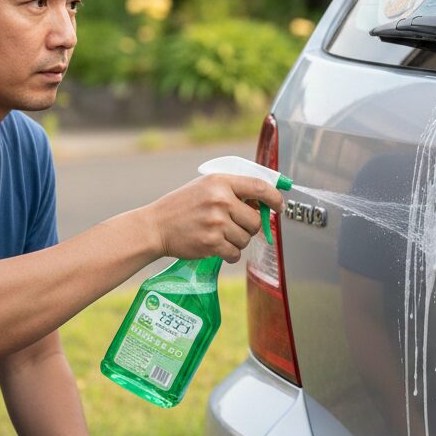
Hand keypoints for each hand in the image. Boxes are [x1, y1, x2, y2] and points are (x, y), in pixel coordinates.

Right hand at [145, 174, 283, 262]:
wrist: (155, 226)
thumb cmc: (182, 206)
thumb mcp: (205, 187)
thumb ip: (232, 191)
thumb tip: (262, 202)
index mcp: (220, 182)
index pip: (259, 187)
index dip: (275, 198)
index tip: (279, 206)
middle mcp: (220, 200)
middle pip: (255, 219)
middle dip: (250, 226)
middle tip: (235, 226)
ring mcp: (216, 222)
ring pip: (246, 238)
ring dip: (238, 241)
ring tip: (220, 235)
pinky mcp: (211, 243)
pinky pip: (235, 253)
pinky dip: (230, 254)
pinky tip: (218, 247)